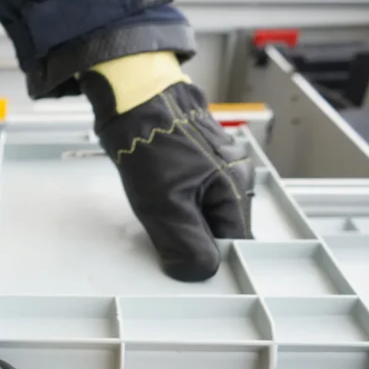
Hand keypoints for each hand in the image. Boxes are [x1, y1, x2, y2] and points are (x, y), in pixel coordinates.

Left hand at [85, 59, 254, 281]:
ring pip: (202, 210)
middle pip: (218, 228)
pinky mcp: (196, 158)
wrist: (134, 95)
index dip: (208, 258)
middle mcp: (234, 175)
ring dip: (179, 219)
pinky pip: (190, 192)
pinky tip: (154, 193)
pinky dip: (172, 201)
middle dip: (190, 237)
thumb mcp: (165, 204)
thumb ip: (186, 243)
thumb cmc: (151, 141)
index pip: (234, 244)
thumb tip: (200, 273)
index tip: (184, 263)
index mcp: (235, 189)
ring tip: (155, 208)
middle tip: (162, 234)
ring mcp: (216, 164)